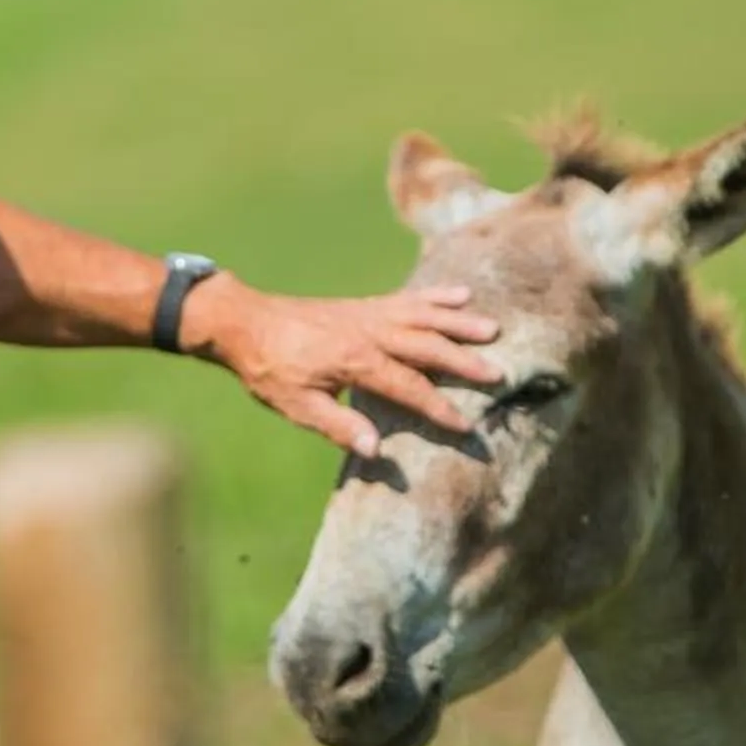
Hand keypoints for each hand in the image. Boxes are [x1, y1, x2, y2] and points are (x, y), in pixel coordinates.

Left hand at [194, 279, 500, 457]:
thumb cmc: (269, 370)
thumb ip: (338, 427)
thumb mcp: (296, 406)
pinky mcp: (365, 305)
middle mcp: (368, 333)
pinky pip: (408, 298)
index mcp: (355, 361)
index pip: (407, 387)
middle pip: (426, 346)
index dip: (438, 408)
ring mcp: (369, 314)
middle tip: (499, 373)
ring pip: (423, 316)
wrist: (245, 322)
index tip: (467, 426)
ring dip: (459, 322)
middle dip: (463, 361)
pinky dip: (436, 296)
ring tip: (493, 328)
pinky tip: (461, 294)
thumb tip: (375, 450)